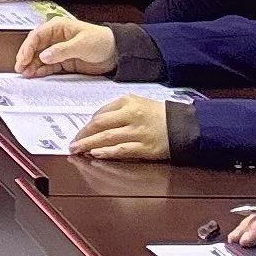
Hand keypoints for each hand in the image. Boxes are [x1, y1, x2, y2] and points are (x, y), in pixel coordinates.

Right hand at [16, 11, 120, 76]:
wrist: (117, 53)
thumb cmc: (101, 41)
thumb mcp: (81, 44)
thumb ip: (61, 50)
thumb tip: (44, 56)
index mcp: (58, 27)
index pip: (36, 36)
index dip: (27, 47)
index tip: (23, 59)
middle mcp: (56, 38)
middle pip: (35, 47)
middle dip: (26, 57)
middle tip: (20, 68)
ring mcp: (59, 50)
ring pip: (40, 57)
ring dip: (32, 65)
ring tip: (26, 74)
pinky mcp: (64, 61)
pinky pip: (49, 66)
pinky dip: (41, 70)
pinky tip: (36, 75)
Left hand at [67, 92, 185, 161]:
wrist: (184, 125)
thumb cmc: (159, 115)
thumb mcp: (137, 103)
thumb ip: (116, 110)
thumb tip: (95, 123)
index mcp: (128, 101)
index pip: (100, 113)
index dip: (86, 125)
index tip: (78, 134)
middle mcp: (132, 115)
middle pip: (100, 125)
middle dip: (83, 136)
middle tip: (72, 144)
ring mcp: (138, 132)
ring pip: (107, 138)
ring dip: (89, 145)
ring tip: (78, 151)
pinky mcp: (146, 147)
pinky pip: (122, 150)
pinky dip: (107, 152)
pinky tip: (96, 154)